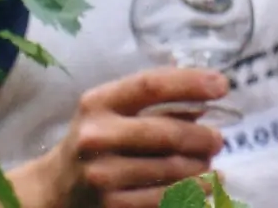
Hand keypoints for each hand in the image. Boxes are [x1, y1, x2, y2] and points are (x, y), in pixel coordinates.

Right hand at [39, 68, 228, 207]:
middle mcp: (97, 136)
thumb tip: (206, 104)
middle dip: (202, 137)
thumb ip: (154, 104)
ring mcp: (103, 175)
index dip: (190, 83)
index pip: (150, 85)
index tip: (222, 85)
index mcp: (99, 103)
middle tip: (219, 139)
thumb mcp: (112, 112)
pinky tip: (206, 184)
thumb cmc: (96, 141)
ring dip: (201, 166)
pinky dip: (194, 190)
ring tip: (210, 162)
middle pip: (167, 133)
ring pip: (172, 169)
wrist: (55, 189)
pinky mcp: (112, 206)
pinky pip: (166, 197)